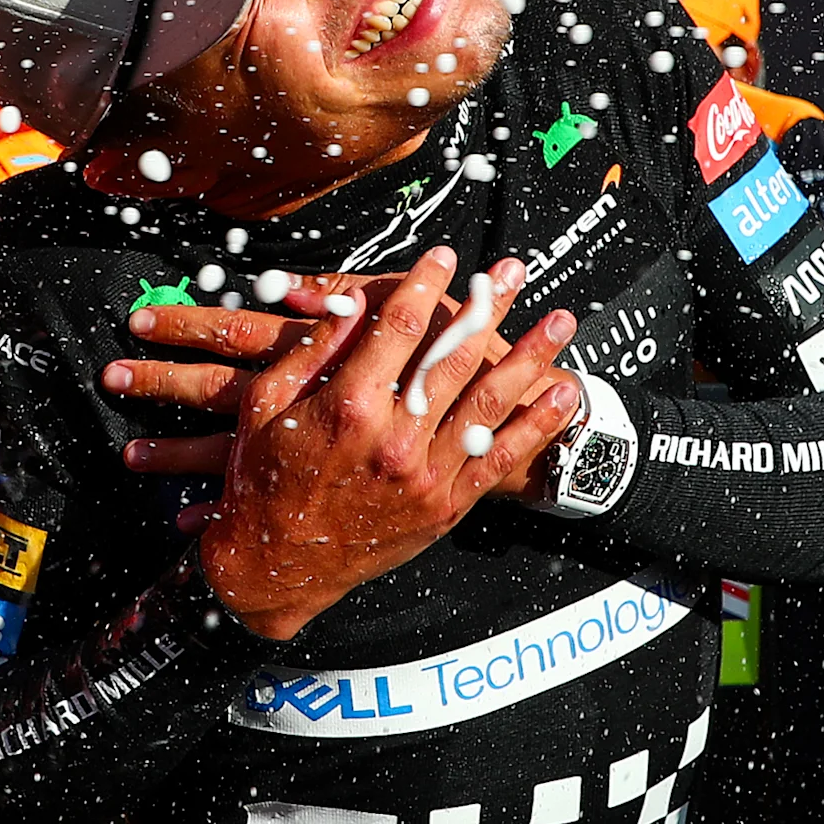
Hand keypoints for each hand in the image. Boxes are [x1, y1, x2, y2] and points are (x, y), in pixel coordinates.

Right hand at [136, 250, 578, 640]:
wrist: (273, 567)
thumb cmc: (262, 483)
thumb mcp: (265, 407)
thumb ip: (311, 352)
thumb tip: (351, 302)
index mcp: (347, 406)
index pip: (398, 326)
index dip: (425, 283)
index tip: (444, 256)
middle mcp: (394, 438)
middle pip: (453, 355)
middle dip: (488, 306)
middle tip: (513, 271)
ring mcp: (424, 475)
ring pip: (488, 402)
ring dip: (530, 357)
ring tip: (561, 321)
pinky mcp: (443, 507)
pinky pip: (498, 459)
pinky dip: (536, 427)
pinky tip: (562, 396)